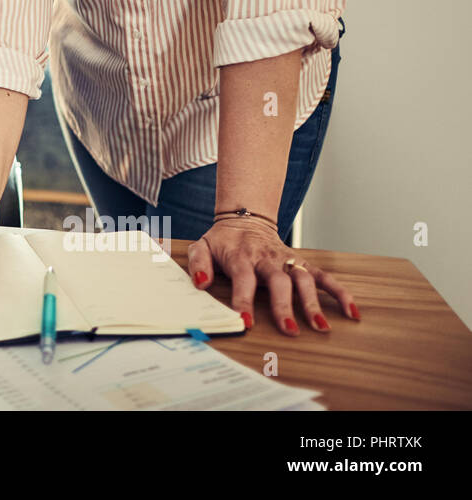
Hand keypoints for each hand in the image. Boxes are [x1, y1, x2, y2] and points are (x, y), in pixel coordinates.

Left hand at [188, 217, 360, 335]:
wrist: (245, 218)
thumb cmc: (223, 240)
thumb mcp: (202, 245)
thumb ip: (198, 263)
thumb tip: (201, 284)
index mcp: (241, 256)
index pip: (243, 278)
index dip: (244, 300)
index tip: (246, 322)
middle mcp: (267, 258)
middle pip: (279, 281)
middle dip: (284, 305)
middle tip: (289, 330)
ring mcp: (287, 260)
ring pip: (304, 280)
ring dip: (313, 303)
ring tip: (320, 327)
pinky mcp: (302, 263)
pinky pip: (324, 276)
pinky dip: (340, 292)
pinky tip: (351, 311)